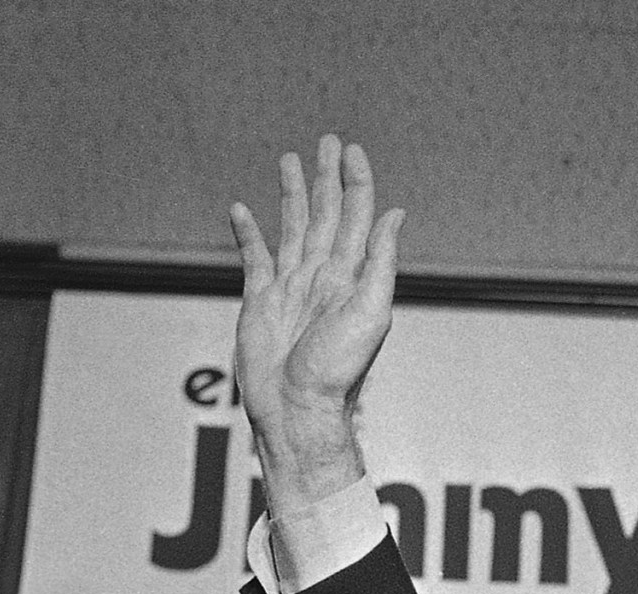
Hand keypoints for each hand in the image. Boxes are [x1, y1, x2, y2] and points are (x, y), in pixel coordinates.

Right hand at [229, 134, 406, 504]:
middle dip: (326, 177)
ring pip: (293, 227)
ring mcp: (291, 286)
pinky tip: (241, 209)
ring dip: (292, 194)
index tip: (351, 150)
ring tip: (289, 160)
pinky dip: (249, 232)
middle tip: (326, 141)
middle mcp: (323, 275)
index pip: (358, 216)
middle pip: (326, 213)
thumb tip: (396, 213)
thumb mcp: (371, 311)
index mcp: (352, 275)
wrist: (297, 408)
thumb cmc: (338, 369)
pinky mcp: (260, 300)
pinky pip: (255, 257)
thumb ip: (381, 261)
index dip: (356, 182)